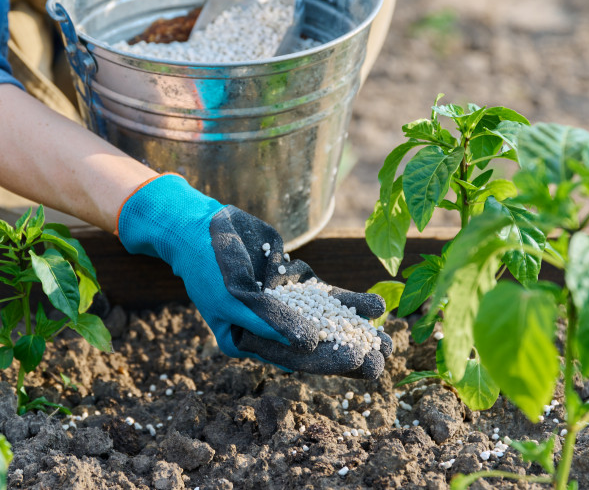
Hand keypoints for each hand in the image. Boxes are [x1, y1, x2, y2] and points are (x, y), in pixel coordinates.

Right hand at [117, 174, 392, 379]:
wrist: (199, 227)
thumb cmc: (208, 265)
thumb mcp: (235, 296)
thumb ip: (270, 321)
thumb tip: (308, 345)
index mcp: (251, 341)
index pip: (296, 358)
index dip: (329, 361)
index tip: (361, 362)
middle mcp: (270, 329)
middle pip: (317, 345)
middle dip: (351, 350)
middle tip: (385, 356)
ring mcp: (285, 305)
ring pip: (327, 322)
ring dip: (357, 329)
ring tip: (390, 338)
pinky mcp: (294, 284)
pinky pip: (327, 296)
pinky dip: (350, 301)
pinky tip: (376, 305)